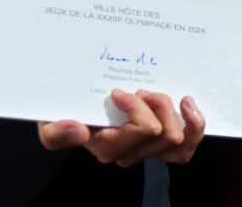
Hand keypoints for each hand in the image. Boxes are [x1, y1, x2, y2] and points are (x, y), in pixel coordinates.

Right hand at [37, 89, 204, 166]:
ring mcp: (148, 148)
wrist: (73, 101)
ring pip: (178, 141)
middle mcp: (129, 152)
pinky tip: (187, 103)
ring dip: (173, 112)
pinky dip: (193, 125)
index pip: (140, 132)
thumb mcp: (48, 120)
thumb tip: (80, 131)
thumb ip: (56, 131)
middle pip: (162, 134)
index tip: (120, 91)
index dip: (137, 110)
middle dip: (157, 104)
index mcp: (106, 146)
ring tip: (159, 93)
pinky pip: (186, 147)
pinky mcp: (163, 140)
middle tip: (141, 88)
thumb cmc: (64, 108)